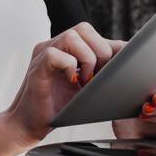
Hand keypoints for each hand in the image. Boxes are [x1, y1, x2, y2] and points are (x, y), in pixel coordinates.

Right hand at [0, 22, 123, 155]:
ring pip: (71, 36)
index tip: (120, 67)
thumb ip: (101, 71)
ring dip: (86, 58)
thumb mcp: (86, 87)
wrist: (28, 125)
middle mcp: (54, 46)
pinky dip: (69, 67)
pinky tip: (72, 82)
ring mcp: (44, 55)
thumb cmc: (57, 108)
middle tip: (99, 76)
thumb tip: (127, 61)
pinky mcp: (37, 68)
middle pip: (84, 29)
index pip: (93, 34)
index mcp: (66, 48)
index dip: (110, 47)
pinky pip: (54, 54)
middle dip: (100, 51)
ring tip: (85, 81)